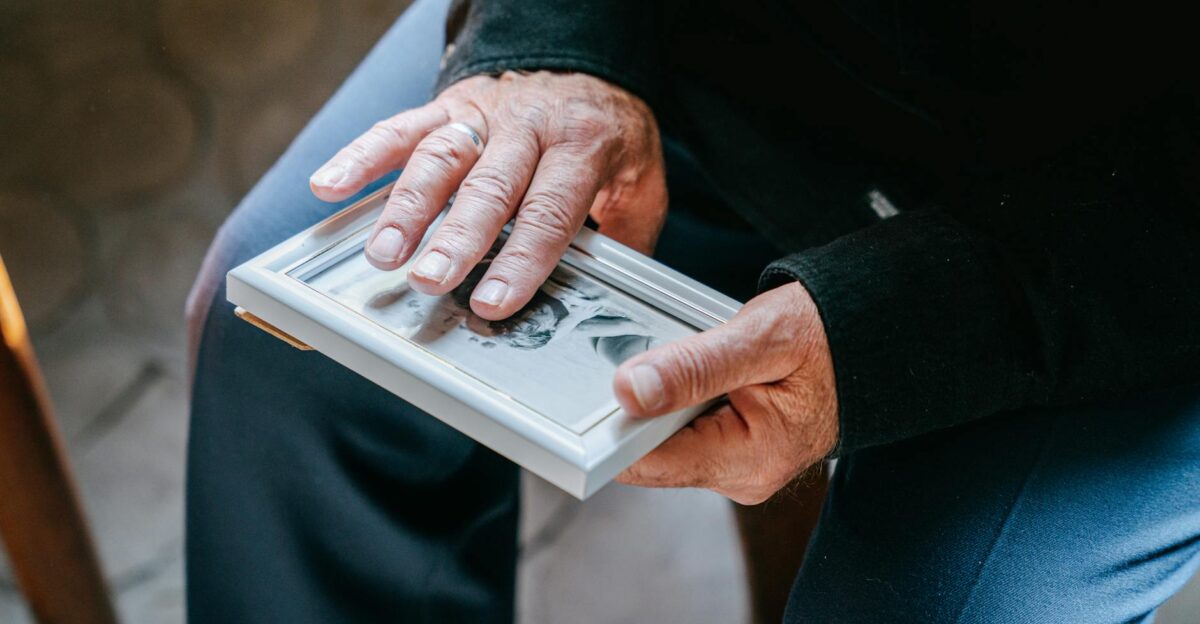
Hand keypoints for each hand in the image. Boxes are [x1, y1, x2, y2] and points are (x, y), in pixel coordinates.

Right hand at [310, 72, 666, 320]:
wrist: (585, 62)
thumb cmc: (607, 133)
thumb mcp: (642, 178)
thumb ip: (626, 232)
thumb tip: (606, 292)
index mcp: (580, 144)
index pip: (549, 209)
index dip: (522, 257)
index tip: (496, 300)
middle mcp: (527, 126)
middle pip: (489, 186)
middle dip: (457, 236)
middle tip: (431, 279)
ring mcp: (483, 114)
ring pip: (440, 157)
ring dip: (407, 207)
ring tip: (383, 253)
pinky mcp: (448, 106)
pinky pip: (400, 127)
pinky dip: (362, 155)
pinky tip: (330, 186)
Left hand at [612, 282, 838, 504]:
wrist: (874, 341)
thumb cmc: (829, 336)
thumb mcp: (762, 338)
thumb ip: (694, 366)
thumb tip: (630, 391)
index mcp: (749, 460)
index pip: (647, 462)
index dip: (615, 425)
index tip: (602, 383)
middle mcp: (740, 476)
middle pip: (650, 451)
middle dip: (641, 404)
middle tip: (657, 354)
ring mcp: (737, 467)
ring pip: (664, 436)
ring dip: (661, 397)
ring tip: (689, 358)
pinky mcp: (733, 450)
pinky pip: (685, 428)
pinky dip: (678, 397)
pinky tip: (699, 370)